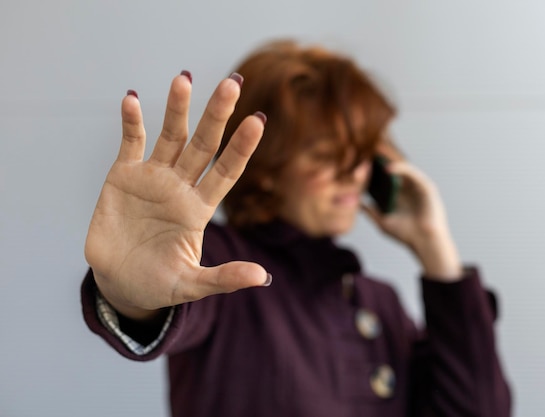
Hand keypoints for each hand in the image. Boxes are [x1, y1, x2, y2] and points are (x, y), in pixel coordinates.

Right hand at [84, 72, 268, 320]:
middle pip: (204, 145)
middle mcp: (181, 186)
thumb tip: (263, 278)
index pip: (226, 171)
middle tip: (232, 83)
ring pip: (170, 136)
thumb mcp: (191, 285)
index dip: (241, 148)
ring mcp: (153, 178)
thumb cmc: (159, 284)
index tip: (258, 121)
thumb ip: (224, 278)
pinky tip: (132, 99)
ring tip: (184, 79)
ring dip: (176, 109)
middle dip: (217, 115)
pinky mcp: (124, 177)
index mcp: (200, 208)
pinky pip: (130, 143)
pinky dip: (131, 122)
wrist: (120, 283)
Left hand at [362, 142, 462, 280]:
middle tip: (363, 151)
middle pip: (392, 169)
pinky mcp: (426, 187)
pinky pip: (412, 173)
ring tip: (373, 156)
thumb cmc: (406, 234)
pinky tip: (387, 169)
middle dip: (378, 160)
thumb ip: (370, 211)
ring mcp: (417, 186)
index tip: (357, 163)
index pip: (383, 178)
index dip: (372, 170)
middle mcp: (407, 188)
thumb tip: (356, 203)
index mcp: (397, 195)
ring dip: (387, 161)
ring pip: (401, 168)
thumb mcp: (382, 221)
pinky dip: (400, 169)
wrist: (424, 243)